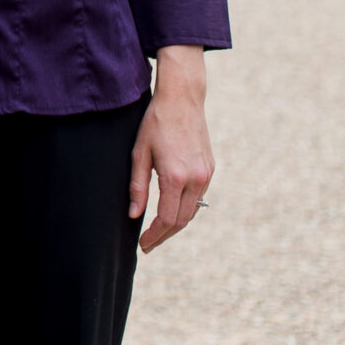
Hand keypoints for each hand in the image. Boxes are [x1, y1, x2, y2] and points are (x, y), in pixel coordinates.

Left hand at [130, 45, 214, 252]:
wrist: (183, 99)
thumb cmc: (156, 123)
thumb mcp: (139, 152)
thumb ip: (137, 186)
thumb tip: (134, 214)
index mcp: (175, 176)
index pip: (166, 219)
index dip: (154, 235)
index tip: (143, 244)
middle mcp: (195, 179)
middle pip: (181, 221)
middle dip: (164, 235)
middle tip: (148, 244)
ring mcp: (206, 175)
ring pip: (192, 211)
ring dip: (175, 224)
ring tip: (158, 231)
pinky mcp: (210, 169)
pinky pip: (198, 197)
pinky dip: (185, 208)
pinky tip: (172, 209)